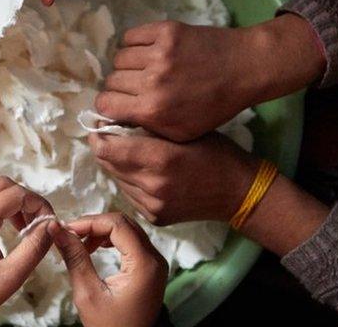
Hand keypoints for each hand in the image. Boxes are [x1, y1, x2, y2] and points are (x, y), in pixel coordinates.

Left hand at [0, 177, 55, 323]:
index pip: (15, 194)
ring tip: (23, 227)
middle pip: (2, 184)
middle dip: (24, 198)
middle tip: (36, 222)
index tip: (49, 221)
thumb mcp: (10, 276)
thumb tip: (51, 225)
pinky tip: (4, 230)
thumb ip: (34, 247)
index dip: (38, 203)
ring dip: (10, 202)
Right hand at [51, 212, 166, 326]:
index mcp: (144, 265)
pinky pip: (131, 241)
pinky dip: (111, 239)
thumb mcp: (87, 294)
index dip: (90, 222)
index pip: (117, 225)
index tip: (67, 230)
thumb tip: (57, 229)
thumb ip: (75, 258)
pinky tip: (94, 247)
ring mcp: (155, 262)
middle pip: (124, 223)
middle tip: (70, 234)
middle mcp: (155, 259)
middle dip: (94, 224)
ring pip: (127, 229)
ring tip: (79, 242)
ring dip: (102, 230)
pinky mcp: (151, 267)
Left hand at [89, 132, 256, 224]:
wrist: (239, 192)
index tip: (102, 124)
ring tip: (131, 152)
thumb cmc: (215, 152)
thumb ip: (149, 126)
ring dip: (117, 165)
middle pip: (107, 164)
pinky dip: (131, 181)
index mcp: (160, 158)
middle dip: (105, 147)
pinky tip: (145, 172)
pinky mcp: (155, 217)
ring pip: (116, 179)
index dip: (99, 135)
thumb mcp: (184, 129)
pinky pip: (129, 194)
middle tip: (112, 134)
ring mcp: (153, 205)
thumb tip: (114, 119)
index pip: (107, 148)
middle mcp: (152, 184)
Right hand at [96, 16, 324, 140]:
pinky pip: (130, 36)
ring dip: (127, 65)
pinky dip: (134, 44)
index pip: (105, 104)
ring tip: (144, 68)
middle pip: (111, 80)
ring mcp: (158, 53)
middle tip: (137, 86)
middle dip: (120, 86)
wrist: (243, 68)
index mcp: (153, 110)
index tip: (118, 103)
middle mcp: (151, 81)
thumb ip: (146, 128)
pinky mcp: (164, 31)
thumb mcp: (181, 132)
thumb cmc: (213, 106)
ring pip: (119, 58)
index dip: (109, 104)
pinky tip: (148, 51)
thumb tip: (113, 120)